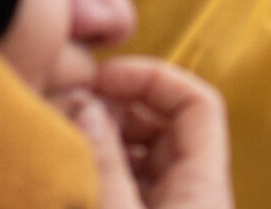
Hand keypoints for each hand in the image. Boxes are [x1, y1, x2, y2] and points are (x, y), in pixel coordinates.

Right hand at [67, 58, 233, 208]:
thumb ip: (106, 164)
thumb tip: (88, 107)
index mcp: (205, 186)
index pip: (198, 103)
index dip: (153, 77)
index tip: (103, 76)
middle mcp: (194, 195)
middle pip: (165, 126)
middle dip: (119, 108)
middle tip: (71, 105)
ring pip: (142, 158)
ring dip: (106, 140)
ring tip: (65, 135)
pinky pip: (128, 188)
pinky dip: (102, 172)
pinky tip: (71, 171)